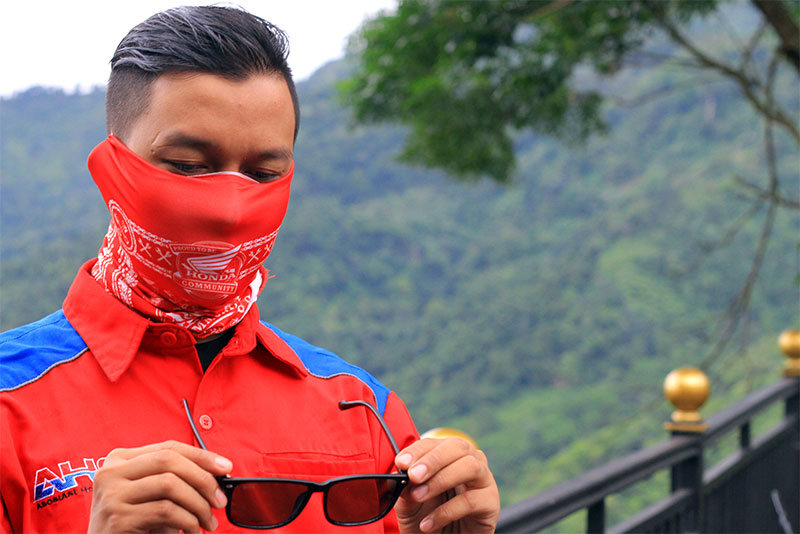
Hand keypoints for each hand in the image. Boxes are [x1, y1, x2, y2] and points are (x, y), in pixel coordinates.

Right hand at [87, 440, 232, 533]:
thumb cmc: (133, 524)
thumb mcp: (151, 495)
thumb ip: (174, 478)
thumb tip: (218, 471)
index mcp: (120, 459)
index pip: (169, 447)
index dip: (201, 455)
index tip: (226, 467)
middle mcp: (110, 472)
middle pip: (169, 461)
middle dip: (203, 479)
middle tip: (220, 501)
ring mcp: (111, 494)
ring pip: (170, 484)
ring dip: (198, 505)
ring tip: (208, 522)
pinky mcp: (117, 518)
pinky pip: (166, 511)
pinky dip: (188, 521)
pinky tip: (193, 531)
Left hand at [394, 437, 499, 532]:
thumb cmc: (427, 519)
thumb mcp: (409, 504)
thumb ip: (404, 488)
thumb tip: (396, 476)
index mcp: (448, 456)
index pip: (434, 443)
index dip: (417, 450)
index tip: (401, 463)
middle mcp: (470, 461)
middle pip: (457, 446)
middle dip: (433, 459)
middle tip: (413, 475)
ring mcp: (483, 480)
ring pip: (470, 466)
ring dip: (442, 479)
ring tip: (418, 496)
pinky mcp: (491, 503)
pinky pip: (471, 500)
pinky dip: (445, 512)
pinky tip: (427, 524)